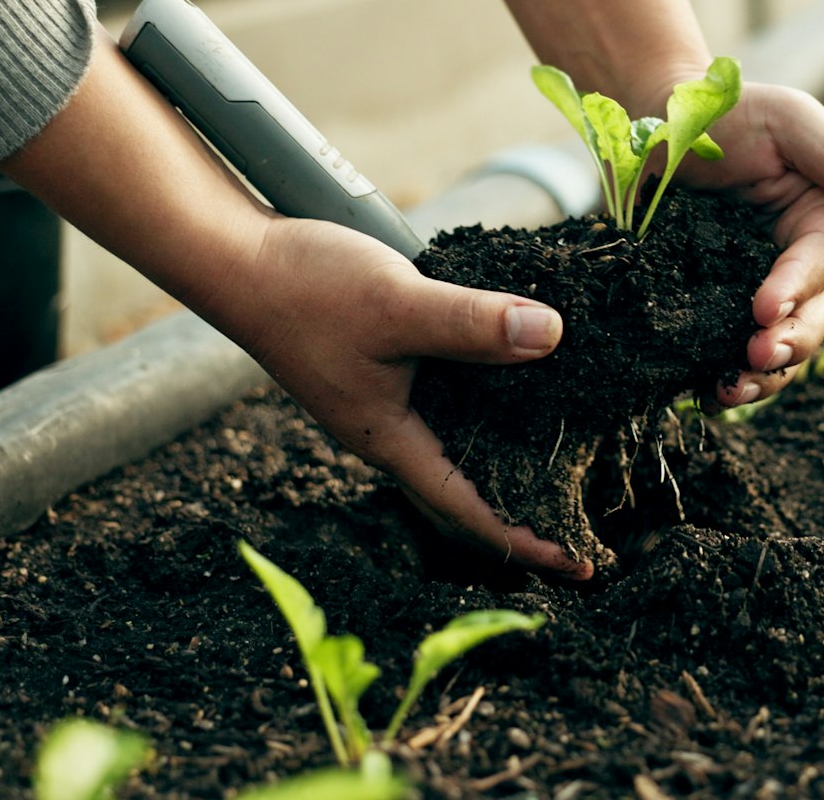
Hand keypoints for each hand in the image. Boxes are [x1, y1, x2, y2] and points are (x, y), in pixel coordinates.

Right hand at [228, 216, 593, 579]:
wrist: (239, 258)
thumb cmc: (306, 289)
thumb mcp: (400, 304)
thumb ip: (473, 323)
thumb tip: (552, 336)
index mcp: (391, 439)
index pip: (470, 510)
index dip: (527, 541)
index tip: (581, 565)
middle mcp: (390, 431)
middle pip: (467, 492)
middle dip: (524, 515)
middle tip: (584, 529)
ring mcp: (385, 400)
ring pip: (460, 444)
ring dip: (510, 460)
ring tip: (568, 467)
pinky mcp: (386, 364)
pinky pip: (450, 400)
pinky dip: (490, 404)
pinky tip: (521, 380)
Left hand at [473, 0, 823, 404]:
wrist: (653, 123)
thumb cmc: (727, 111)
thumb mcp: (789, 122)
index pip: (820, 265)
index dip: (798, 290)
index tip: (764, 309)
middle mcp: (801, 267)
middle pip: (810, 320)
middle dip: (787, 345)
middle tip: (752, 356)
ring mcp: (756, 292)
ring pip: (779, 348)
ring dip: (762, 377)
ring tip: (728, 391)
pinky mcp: (715, 309)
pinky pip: (728, 353)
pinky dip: (723, 379)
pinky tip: (703, 396)